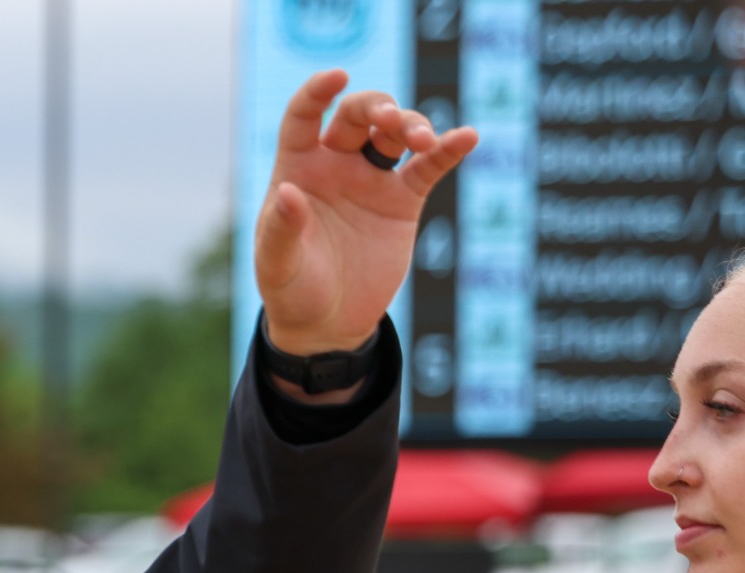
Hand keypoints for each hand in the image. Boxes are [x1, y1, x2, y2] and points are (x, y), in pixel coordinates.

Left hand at [255, 70, 477, 356]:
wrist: (327, 325)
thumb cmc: (291, 289)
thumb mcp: (276, 264)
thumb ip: (282, 228)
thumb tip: (289, 192)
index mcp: (298, 168)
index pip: (304, 116)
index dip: (317, 92)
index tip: (338, 76)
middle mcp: (336, 165)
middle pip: (359, 115)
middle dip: (378, 108)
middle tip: (393, 123)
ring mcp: (371, 180)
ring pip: (396, 133)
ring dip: (412, 126)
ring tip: (423, 141)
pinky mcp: (403, 202)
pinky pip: (429, 167)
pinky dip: (449, 149)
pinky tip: (467, 137)